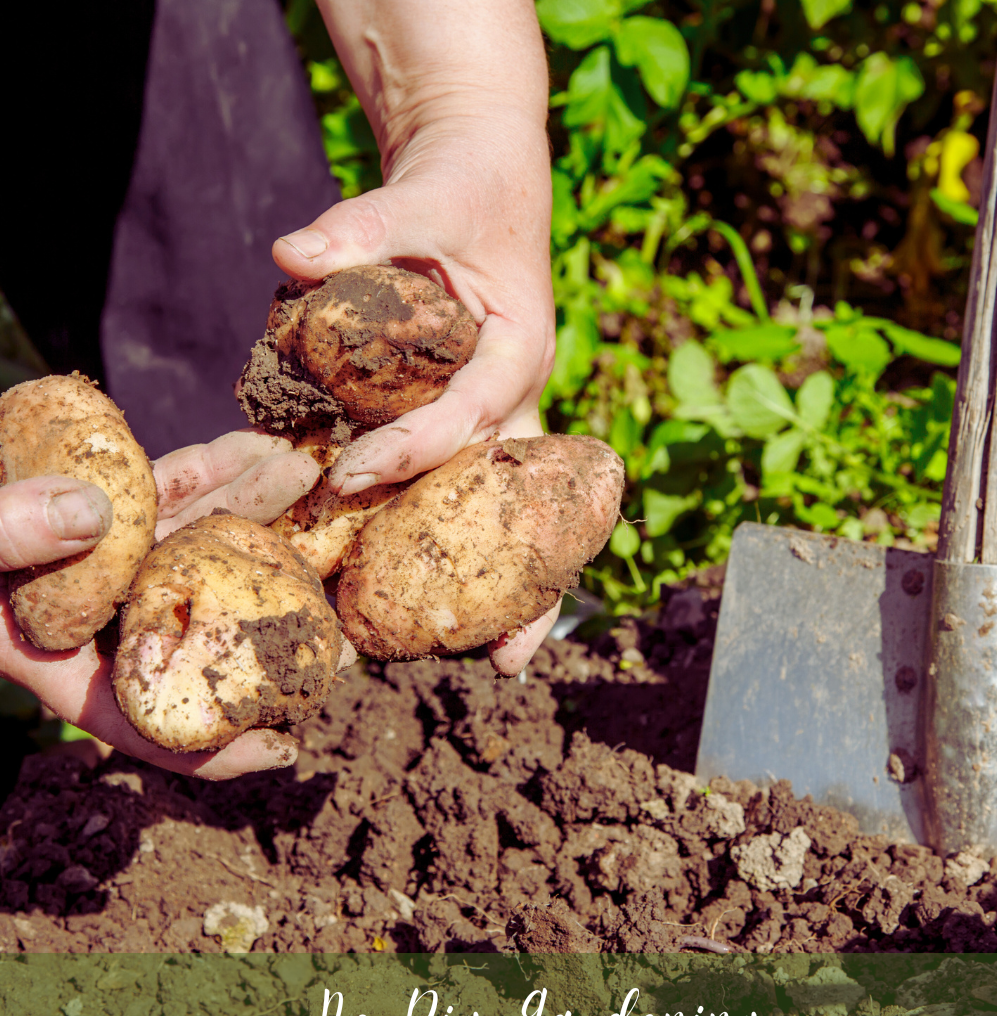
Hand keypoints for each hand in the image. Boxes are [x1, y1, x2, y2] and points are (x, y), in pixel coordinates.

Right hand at [0, 432, 325, 778]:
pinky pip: (160, 490)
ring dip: (254, 525)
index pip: (130, 716)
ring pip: (188, 550)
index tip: (283, 749)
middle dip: (265, 630)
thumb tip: (90, 509)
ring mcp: (89, 554)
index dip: (204, 746)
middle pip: (187, 632)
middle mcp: (75, 610)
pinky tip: (261, 450)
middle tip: (344, 636)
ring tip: (324, 510)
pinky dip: (206, 471)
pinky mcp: (89, 497)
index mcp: (38, 653)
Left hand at [272, 0, 558, 674]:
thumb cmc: (462, 192)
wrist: (485, 187)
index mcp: (516, 349)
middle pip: (518, 499)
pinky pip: (461, 492)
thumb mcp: (425, 197)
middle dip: (521, 579)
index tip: (351, 479)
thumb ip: (366, 227)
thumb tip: (289, 255)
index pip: (471, 413)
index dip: (414, 449)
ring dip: (501, 584)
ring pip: (501, 512)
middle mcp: (513, 398)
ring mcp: (492, 420)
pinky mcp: (463, 424)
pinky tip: (434, 599)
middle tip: (507, 657)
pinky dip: (453, 543)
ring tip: (497, 662)